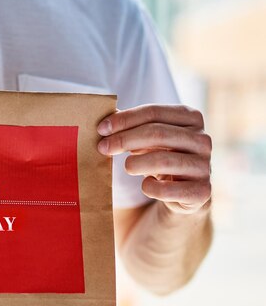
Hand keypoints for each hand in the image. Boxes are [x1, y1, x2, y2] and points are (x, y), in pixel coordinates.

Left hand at [97, 104, 211, 213]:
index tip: (101, 128)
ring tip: (126, 166)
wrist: (183, 192)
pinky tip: (145, 185)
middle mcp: (202, 139)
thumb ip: (130, 127)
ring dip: (135, 164)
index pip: (153, 112)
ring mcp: (204, 166)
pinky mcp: (201, 191)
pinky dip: (150, 187)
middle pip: (157, 133)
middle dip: (124, 139)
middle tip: (102, 147)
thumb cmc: (161, 157)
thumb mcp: (149, 139)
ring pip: (162, 160)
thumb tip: (105, 123)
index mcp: (191, 118)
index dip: (125, 119)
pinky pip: (168, 189)